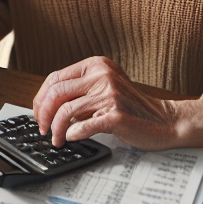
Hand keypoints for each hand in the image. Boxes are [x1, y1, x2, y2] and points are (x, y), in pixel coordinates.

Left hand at [32, 55, 202, 150]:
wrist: (164, 121)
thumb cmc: (132, 108)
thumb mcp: (104, 88)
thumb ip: (80, 90)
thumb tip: (47, 104)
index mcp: (96, 65)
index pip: (55, 78)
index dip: (41, 98)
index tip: (38, 112)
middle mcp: (102, 75)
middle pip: (56, 93)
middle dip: (43, 113)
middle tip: (42, 127)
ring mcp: (109, 94)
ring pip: (65, 110)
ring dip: (55, 128)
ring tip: (56, 138)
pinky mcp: (115, 114)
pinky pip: (83, 125)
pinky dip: (71, 133)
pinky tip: (70, 138)